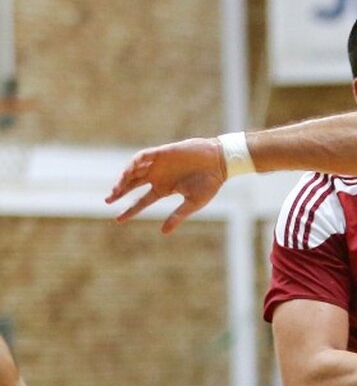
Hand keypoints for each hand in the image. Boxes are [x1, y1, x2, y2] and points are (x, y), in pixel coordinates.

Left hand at [104, 137, 225, 233]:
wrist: (219, 162)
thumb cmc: (209, 183)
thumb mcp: (192, 203)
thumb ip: (177, 216)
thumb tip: (164, 233)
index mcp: (165, 189)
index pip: (142, 201)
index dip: (130, 210)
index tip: (118, 220)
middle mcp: (158, 176)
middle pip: (132, 184)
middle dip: (119, 191)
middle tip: (108, 200)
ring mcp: (159, 164)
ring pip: (134, 170)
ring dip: (124, 178)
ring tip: (118, 187)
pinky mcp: (163, 152)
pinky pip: (143, 156)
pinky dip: (134, 162)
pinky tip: (129, 171)